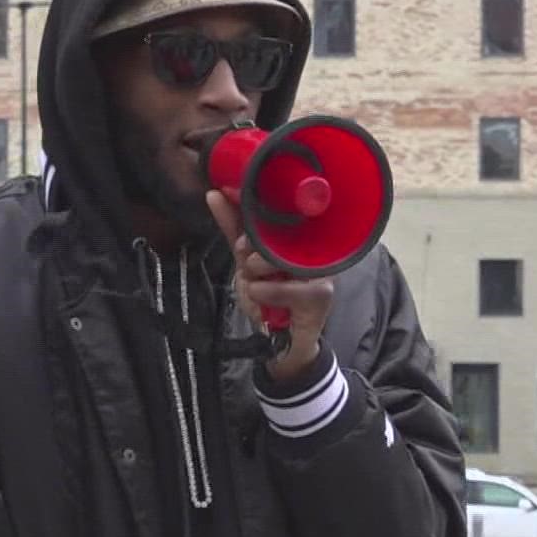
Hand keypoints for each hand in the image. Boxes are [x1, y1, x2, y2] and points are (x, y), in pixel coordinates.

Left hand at [207, 190, 334, 382]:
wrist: (284, 342)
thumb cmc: (271, 297)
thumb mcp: (246, 262)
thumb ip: (234, 230)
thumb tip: (214, 193)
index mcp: (299, 232)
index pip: (278, 210)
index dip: (253, 212)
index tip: (237, 227)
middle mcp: (315, 246)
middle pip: (278, 233)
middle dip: (250, 252)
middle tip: (247, 267)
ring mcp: (322, 269)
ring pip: (281, 259)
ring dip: (256, 275)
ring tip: (255, 287)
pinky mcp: (323, 292)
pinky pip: (290, 287)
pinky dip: (269, 292)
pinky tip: (261, 296)